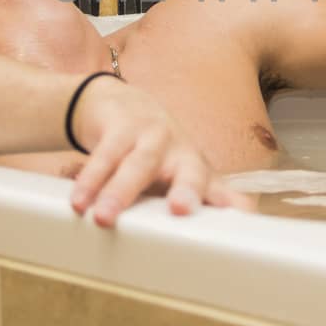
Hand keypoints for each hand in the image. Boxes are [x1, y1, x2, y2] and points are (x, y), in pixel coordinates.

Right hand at [66, 75, 253, 227]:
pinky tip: (79, 201)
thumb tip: (246, 213)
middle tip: (179, 209)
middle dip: (185, 188)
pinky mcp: (120, 127)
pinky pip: (104, 156)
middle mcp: (180, 149)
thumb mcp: (180, 173)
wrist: (121, 106)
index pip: (216, 186)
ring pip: (138, 164)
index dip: (226, 200)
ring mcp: (150, 134)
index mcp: (197, 166)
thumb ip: (207, 195)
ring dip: (119, 191)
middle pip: (185, 170)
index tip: (240, 215)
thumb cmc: (157, 151)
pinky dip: (91, 179)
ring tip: (104, 218)